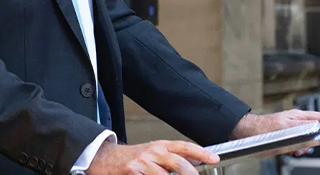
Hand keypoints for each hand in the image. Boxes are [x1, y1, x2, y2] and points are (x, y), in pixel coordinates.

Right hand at [86, 139, 219, 174]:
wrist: (105, 159)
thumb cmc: (131, 158)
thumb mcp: (155, 153)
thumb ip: (174, 156)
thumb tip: (197, 159)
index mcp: (160, 146)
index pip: (184, 147)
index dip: (201, 152)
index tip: (214, 158)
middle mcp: (152, 152)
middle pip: (177, 162)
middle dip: (190, 174)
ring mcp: (142, 163)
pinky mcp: (132, 173)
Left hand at [232, 110, 319, 155]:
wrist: (245, 133)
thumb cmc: (263, 130)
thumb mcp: (286, 129)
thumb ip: (304, 128)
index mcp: (298, 116)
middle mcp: (296, 121)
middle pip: (317, 128)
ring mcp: (291, 128)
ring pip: (308, 138)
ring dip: (307, 146)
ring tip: (299, 150)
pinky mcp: (285, 136)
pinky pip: (298, 143)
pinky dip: (297, 149)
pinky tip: (292, 151)